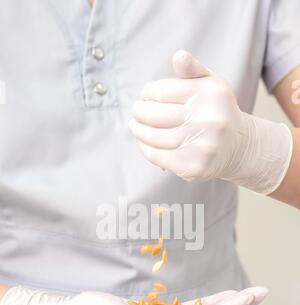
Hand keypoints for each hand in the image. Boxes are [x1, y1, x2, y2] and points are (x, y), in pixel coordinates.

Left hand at [129, 50, 292, 193]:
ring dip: (138, 131)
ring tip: (135, 126)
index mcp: (210, 94)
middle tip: (136, 112)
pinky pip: (157, 156)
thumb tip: (179, 55)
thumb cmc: (217, 111)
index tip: (144, 96)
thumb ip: (192, 70)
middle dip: (139, 112)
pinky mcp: (193, 166)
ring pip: (153, 137)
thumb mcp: (211, 85)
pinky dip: (146, 149)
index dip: (147, 93)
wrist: (239, 147)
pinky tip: (144, 143)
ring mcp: (201, 145)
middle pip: (153, 114)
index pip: (161, 91)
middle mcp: (209, 119)